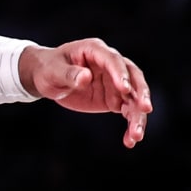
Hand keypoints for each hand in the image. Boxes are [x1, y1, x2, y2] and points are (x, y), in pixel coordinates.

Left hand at [20, 39, 152, 148]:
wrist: (46, 78)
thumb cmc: (48, 69)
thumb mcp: (52, 71)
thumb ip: (69, 74)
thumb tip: (86, 77)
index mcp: (94, 50)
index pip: (113, 60)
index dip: (120, 74)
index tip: (125, 89)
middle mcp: (110, 65)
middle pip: (133, 77)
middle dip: (140, 93)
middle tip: (145, 108)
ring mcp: (115, 82)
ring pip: (134, 98)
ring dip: (138, 116)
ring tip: (136, 135)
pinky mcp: (115, 99)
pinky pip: (129, 112)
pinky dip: (131, 125)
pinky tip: (130, 140)